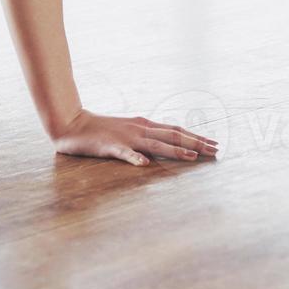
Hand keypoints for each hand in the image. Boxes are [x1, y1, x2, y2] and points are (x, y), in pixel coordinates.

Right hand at [50, 110, 218, 165]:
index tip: (214, 143)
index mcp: (145, 125)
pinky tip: (145, 164)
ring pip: (156, 144)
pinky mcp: (111, 147)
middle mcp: (141, 129)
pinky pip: (125, 154)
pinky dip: (136, 158)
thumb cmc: (101, 130)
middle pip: (173, 135)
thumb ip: (146, 137)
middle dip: (197, 142)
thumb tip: (165, 146)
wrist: (73, 124)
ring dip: (176, 150)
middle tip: (216, 150)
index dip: (196, 137)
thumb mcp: (129, 131)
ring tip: (194, 156)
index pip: (177, 130)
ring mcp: (127, 137)